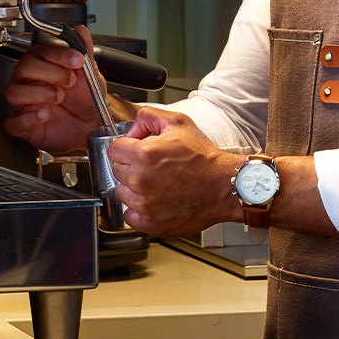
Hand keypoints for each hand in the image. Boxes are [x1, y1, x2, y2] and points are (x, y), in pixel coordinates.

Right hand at [0, 44, 107, 153]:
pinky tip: (44, 115)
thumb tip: (82, 32)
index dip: (58, 54)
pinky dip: (28, 119)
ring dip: (39, 93)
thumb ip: (85, 52)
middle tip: (70, 80)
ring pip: (13, 92)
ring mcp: (24, 105)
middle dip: (50, 72)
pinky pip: (12, 123)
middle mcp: (29, 83)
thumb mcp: (90, 74)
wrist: (90, 125)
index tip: (77, 59)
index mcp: (42, 67)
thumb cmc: (85, 100)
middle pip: (23, 67)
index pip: (40, 52)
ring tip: (58, 97)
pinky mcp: (24, 126)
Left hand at [105, 107, 245, 237]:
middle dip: (131, 166)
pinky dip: (138, 210)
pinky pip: (129, 215)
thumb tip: (132, 129)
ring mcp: (143, 203)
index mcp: (143, 154)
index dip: (127, 148)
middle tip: (152, 167)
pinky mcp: (149, 222)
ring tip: (157, 184)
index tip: (137, 151)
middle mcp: (140, 179)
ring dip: (134, 189)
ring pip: (122, 193)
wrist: (224, 186)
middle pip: (117, 170)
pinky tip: (155, 201)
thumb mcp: (178, 123)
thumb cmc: (204, 158)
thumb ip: (148, 116)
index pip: (114, 150)